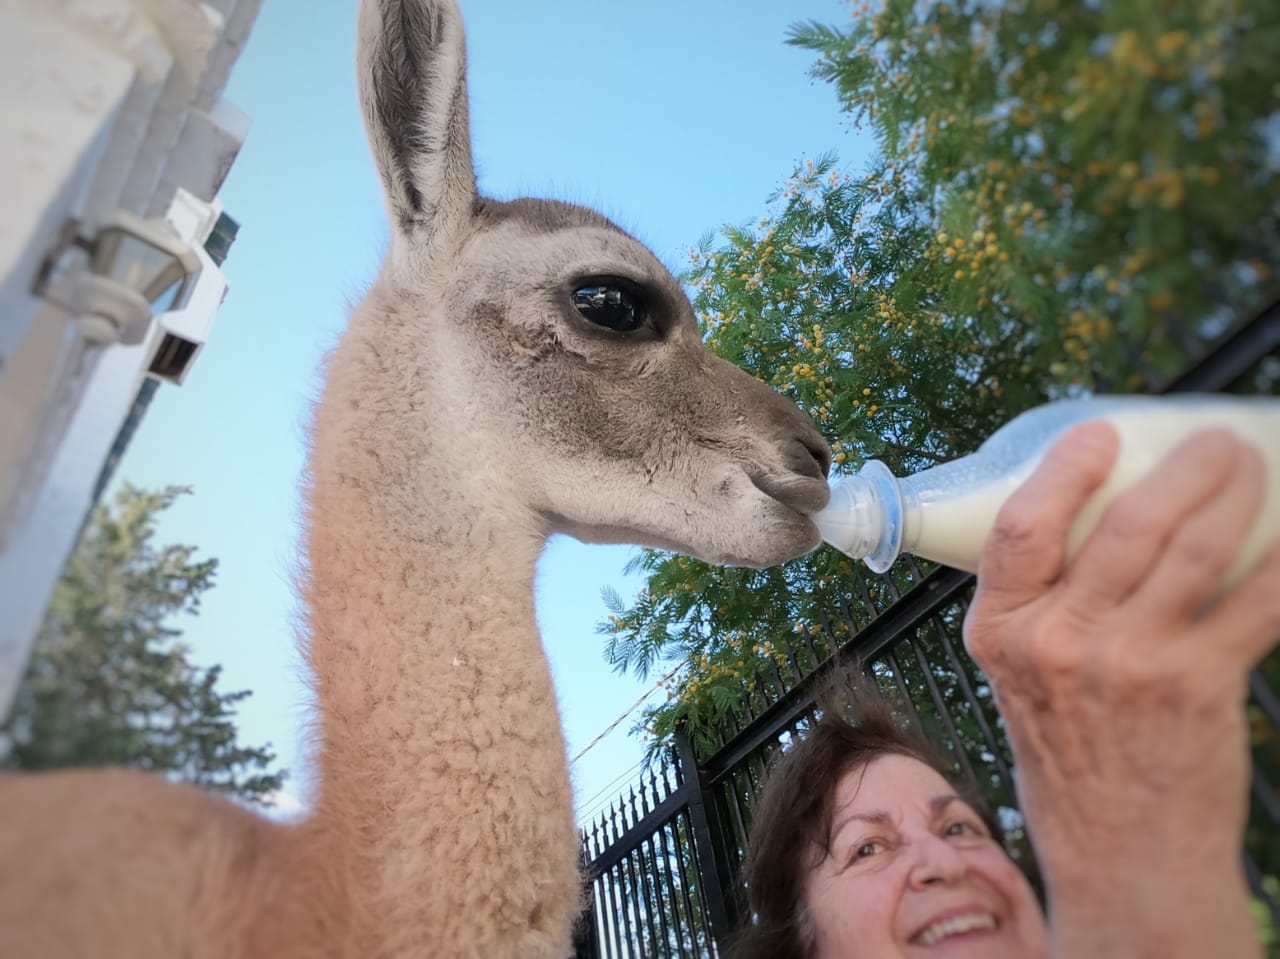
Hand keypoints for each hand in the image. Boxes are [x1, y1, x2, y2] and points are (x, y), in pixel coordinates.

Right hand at [963, 421, 1279, 958]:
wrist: (1120, 855)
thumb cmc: (1071, 759)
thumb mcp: (1019, 678)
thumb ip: (1043, 609)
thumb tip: (1100, 525)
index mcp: (1001, 632)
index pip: (1021, 528)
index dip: (1063, 469)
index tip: (1099, 433)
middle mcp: (1058, 642)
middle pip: (1126, 524)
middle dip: (1183, 468)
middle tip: (1213, 440)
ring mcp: (1129, 663)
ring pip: (1194, 549)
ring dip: (1237, 494)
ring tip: (1253, 466)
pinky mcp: (1196, 684)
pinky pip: (1254, 601)